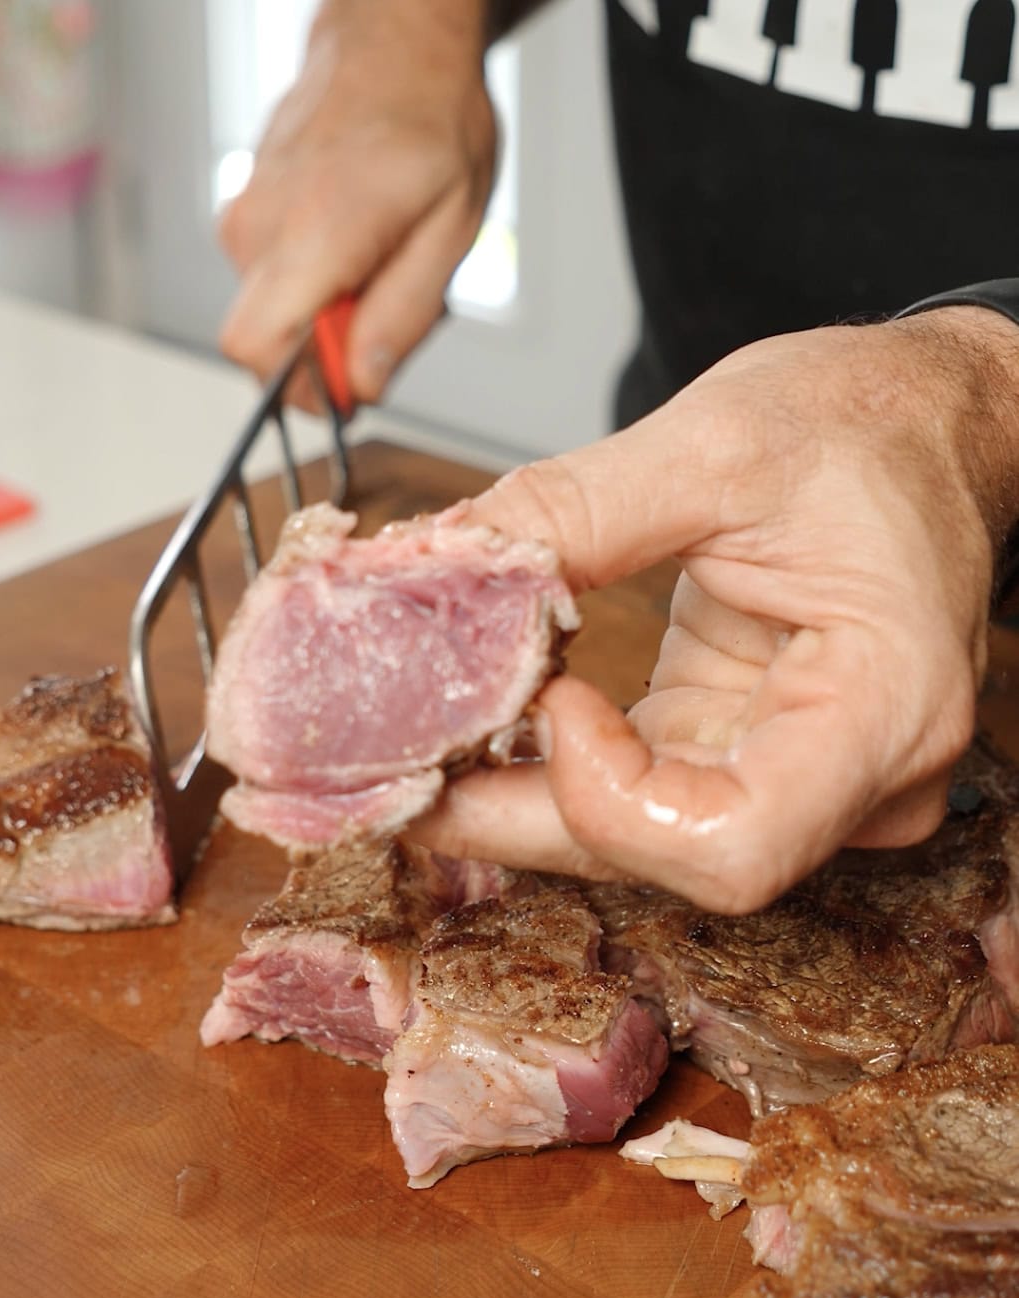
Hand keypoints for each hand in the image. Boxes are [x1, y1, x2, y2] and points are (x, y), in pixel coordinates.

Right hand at [218, 0, 495, 406]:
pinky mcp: (243, 216)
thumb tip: (363, 383)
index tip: (354, 377)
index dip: (303, 387)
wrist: (392, 42)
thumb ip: (402, 316)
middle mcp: (260, 227)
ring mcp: (243, 218)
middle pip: (264, 346)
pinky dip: (316, 285)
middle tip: (383, 308)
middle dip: (325, 353)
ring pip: (274, 317)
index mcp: (312, 233)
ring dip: (327, 315)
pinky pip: (273, 285)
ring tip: (378, 264)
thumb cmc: (428, 120)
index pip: (256, 349)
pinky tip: (357, 245)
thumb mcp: (450, 231)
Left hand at [410, 309, 1018, 911]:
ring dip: (518, 796)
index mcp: (885, 708)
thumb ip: (575, 510)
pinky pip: (634, 794)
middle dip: (519, 811)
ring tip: (416, 739)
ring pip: (636, 836)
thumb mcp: (720, 442)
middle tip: (395, 762)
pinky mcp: (742, 754)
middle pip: (664, 853)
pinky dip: (550, 764)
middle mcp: (854, 779)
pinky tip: (480, 720)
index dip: (609, 802)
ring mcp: (799, 780)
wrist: (919, 428)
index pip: (733, 844)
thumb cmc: (867, 429)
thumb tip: (441, 565)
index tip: (546, 702)